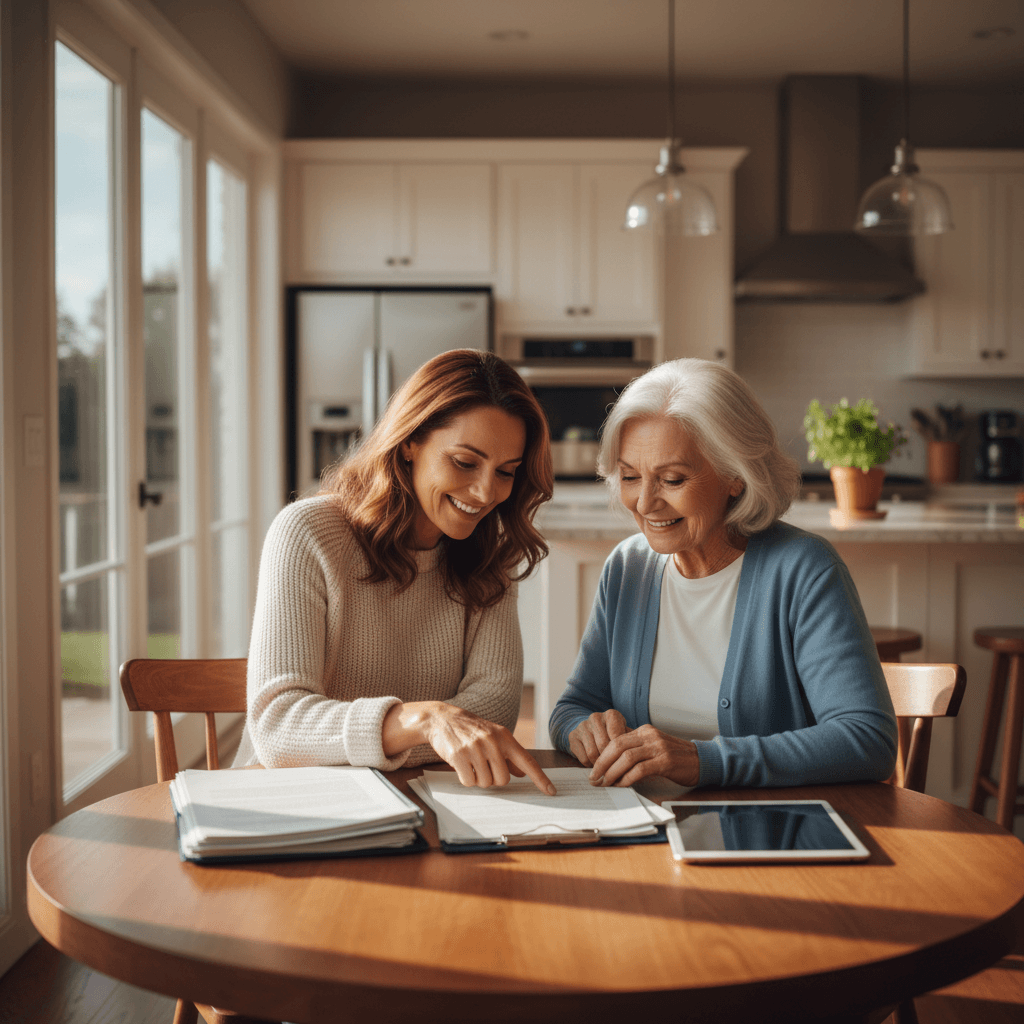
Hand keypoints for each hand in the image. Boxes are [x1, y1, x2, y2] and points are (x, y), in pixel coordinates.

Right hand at [386, 702, 555, 794]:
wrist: (443, 718)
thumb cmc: (471, 730)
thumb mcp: (493, 736)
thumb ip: (508, 755)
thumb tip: (523, 773)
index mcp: (505, 737)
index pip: (527, 760)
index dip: (540, 778)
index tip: (551, 791)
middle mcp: (493, 742)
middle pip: (503, 780)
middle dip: (493, 779)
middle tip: (483, 767)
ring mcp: (476, 748)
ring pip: (486, 783)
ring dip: (478, 779)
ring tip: (471, 763)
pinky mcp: (459, 755)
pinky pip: (469, 782)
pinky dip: (465, 778)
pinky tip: (462, 765)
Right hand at [568, 709, 629, 766]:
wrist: (590, 730)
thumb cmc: (612, 736)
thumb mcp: (624, 736)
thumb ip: (630, 744)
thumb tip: (636, 761)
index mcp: (612, 715)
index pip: (617, 737)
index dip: (621, 753)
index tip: (624, 762)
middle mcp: (596, 717)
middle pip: (604, 746)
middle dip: (610, 760)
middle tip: (615, 769)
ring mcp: (583, 726)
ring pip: (593, 753)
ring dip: (600, 764)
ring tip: (605, 767)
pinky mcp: (573, 736)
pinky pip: (583, 757)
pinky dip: (590, 765)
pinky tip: (594, 763)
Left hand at [587, 724, 699, 787]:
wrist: (702, 760)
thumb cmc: (675, 758)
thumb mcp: (653, 748)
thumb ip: (635, 751)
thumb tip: (611, 764)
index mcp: (644, 731)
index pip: (616, 740)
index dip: (602, 755)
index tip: (594, 770)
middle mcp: (649, 736)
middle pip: (617, 746)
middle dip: (602, 763)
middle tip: (594, 778)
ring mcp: (658, 747)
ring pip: (627, 757)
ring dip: (612, 772)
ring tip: (605, 784)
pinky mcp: (665, 761)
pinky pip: (640, 769)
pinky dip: (628, 778)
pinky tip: (622, 785)